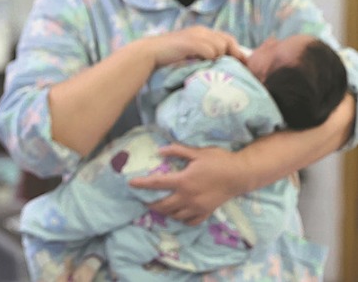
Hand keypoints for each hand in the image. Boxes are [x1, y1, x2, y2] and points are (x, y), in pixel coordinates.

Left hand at [128, 143, 245, 224]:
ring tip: (159, 206)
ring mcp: (197, 207)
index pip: (157, 183)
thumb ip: (176, 150)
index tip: (131, 184)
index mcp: (183, 181)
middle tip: (144, 200)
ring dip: (165, 212)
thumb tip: (159, 151)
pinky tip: (179, 214)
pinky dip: (182, 219)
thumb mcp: (196, 152)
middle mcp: (188, 197)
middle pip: (163, 205)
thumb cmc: (218, 160)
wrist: (241, 175)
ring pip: (175, 215)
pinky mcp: (207, 212)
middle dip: (151, 204)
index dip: (142, 184)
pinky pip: (191, 221)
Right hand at [144, 27, 245, 67]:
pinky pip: (210, 52)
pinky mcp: (191, 42)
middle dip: (232, 54)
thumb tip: (222, 61)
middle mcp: (201, 30)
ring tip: (207, 65)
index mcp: (201, 31)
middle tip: (234, 67)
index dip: (236, 50)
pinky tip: (200, 62)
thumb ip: (204, 51)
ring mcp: (196, 35)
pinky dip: (208, 58)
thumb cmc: (169, 56)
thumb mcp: (191, 51)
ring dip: (217, 58)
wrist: (150, 53)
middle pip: (227, 41)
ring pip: (220, 47)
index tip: (242, 63)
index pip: (227, 37)